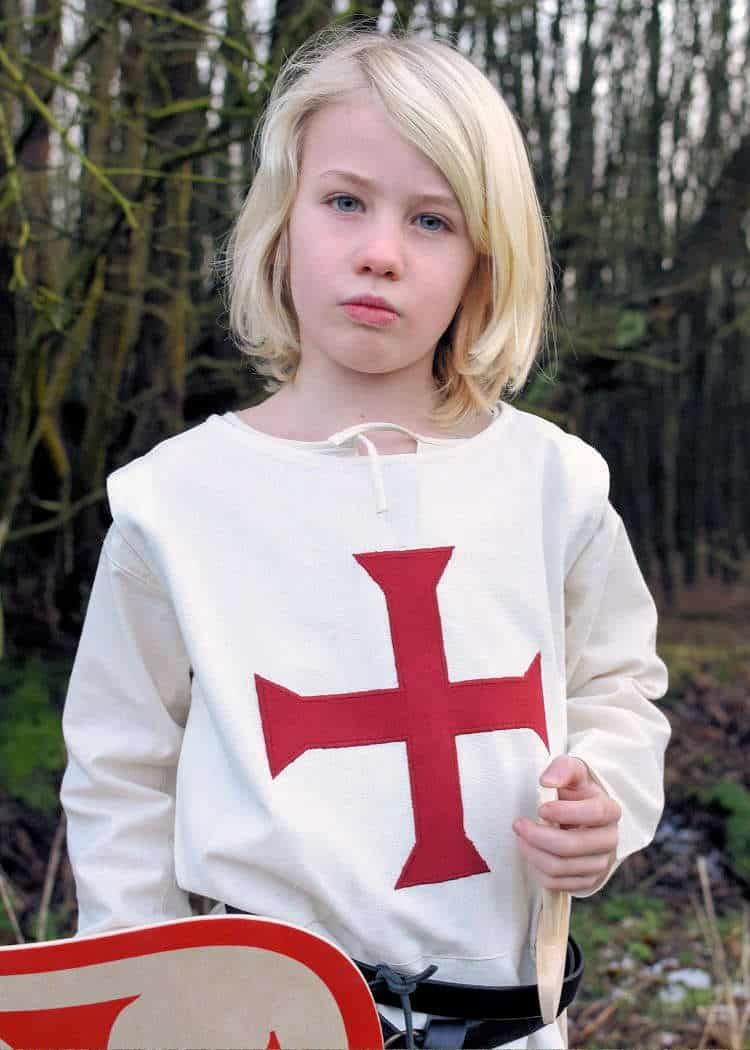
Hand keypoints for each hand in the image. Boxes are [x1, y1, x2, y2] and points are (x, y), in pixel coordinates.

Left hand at [512, 756, 620, 891]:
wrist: (581, 816)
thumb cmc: (575, 792)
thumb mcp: (571, 772)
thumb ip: (562, 769)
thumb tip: (547, 781)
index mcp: (610, 810)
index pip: (594, 814)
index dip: (565, 812)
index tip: (540, 808)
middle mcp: (610, 840)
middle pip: (571, 846)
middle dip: (538, 836)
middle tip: (518, 824)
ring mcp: (599, 864)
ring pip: (560, 867)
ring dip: (532, 852)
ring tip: (521, 837)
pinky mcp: (586, 881)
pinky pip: (555, 884)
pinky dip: (536, 869)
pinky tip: (531, 852)